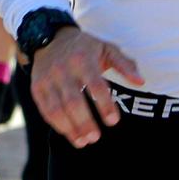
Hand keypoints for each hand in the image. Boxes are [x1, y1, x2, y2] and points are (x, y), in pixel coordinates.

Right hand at [29, 26, 144, 147]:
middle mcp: (62, 69)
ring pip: (57, 108)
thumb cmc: (84, 48)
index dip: (104, 105)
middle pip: (73, 101)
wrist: (49, 37)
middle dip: (84, 122)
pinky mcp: (37, 87)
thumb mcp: (106, 48)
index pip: (95, 85)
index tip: (113, 122)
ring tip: (83, 142)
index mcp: (83, 59)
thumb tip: (141, 82)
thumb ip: (125, 64)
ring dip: (69, 128)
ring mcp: (47, 79)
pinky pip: (45, 110)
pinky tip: (69, 133)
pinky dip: (56, 124)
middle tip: (96, 138)